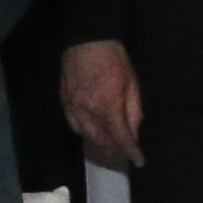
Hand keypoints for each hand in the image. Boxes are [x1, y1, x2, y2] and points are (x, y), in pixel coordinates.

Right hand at [59, 40, 143, 167]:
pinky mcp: (64, 103)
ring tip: (110, 149)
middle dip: (115, 152)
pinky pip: (74, 127)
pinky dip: (85, 134)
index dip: (131, 152)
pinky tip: (92, 133)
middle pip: (102, 142)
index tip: (138, 161)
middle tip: (124, 155)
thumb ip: (133, 111)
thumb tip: (134, 133)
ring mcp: (74, 109)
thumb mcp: (132, 83)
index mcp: (109, 107)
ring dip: (100, 146)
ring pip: (86, 137)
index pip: (121, 139)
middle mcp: (89, 113)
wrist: (87, 41)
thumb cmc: (114, 59)